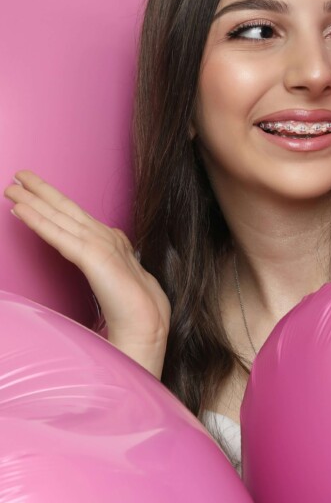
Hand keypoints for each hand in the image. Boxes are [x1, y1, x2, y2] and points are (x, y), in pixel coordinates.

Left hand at [5, 171, 169, 377]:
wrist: (146, 327)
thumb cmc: (134, 313)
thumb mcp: (117, 286)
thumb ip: (105, 272)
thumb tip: (97, 270)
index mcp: (113, 245)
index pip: (79, 220)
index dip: (56, 205)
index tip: (34, 196)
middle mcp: (107, 239)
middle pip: (69, 210)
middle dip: (43, 192)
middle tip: (20, 175)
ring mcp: (101, 246)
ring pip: (61, 218)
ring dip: (35, 200)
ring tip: (12, 186)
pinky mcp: (93, 257)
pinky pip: (58, 236)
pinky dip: (38, 222)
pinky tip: (20, 210)